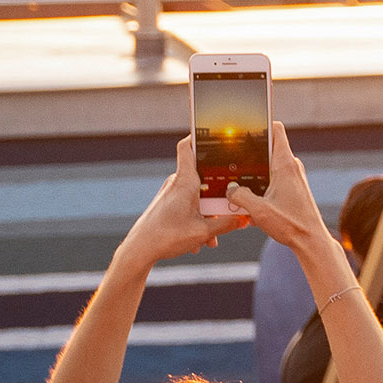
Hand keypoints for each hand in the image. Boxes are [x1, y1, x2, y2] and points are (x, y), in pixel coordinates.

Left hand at [117, 133, 239, 266]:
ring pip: (196, 196)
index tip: (211, 133)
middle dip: (217, 195)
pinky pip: (188, 205)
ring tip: (211, 237)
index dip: (198, 136)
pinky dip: (196, 219)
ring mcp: (170, 193)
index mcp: (185, 181)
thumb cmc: (166, 237)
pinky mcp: (167, 204)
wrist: (139, 250)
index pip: (188, 147)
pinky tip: (200, 240)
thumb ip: (226, 223)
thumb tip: (244, 219)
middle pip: (203, 178)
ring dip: (207, 214)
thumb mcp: (203, 232)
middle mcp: (176, 183)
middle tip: (229, 209)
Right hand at [221, 120, 330, 264]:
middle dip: (250, 153)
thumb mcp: (258, 210)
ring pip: (269, 166)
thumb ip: (239, 196)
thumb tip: (229, 190)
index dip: (261, 123)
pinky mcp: (293, 188)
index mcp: (285, 164)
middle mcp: (291, 166)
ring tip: (238, 183)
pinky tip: (250, 199)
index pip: (276, 130)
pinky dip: (262, 184)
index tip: (245, 125)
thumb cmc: (291, 225)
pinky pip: (273, 178)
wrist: (311, 240)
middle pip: (268, 148)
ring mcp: (293, 177)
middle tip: (232, 158)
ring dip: (254, 173)